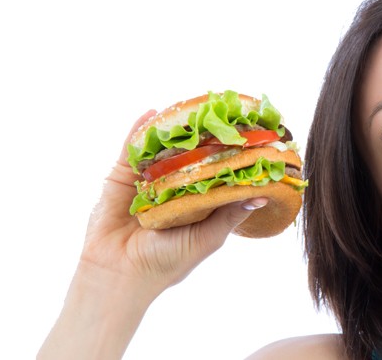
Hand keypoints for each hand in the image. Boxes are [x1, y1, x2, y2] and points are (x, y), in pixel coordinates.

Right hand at [81, 109, 267, 294]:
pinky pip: (131, 150)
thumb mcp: (207, 238)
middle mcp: (172, 188)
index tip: (245, 136)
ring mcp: (146, 181)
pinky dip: (140, 130)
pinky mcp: (121, 178)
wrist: (119, 274)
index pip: (214, 172)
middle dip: (202, 135)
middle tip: (220, 112)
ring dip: (173, 129)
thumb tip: (263, 195)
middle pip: (188, 155)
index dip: (228, 155)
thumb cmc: (167, 262)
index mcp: (195, 203)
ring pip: (161, 149)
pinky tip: (152, 114)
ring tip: (189, 106)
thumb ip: (230, 214)